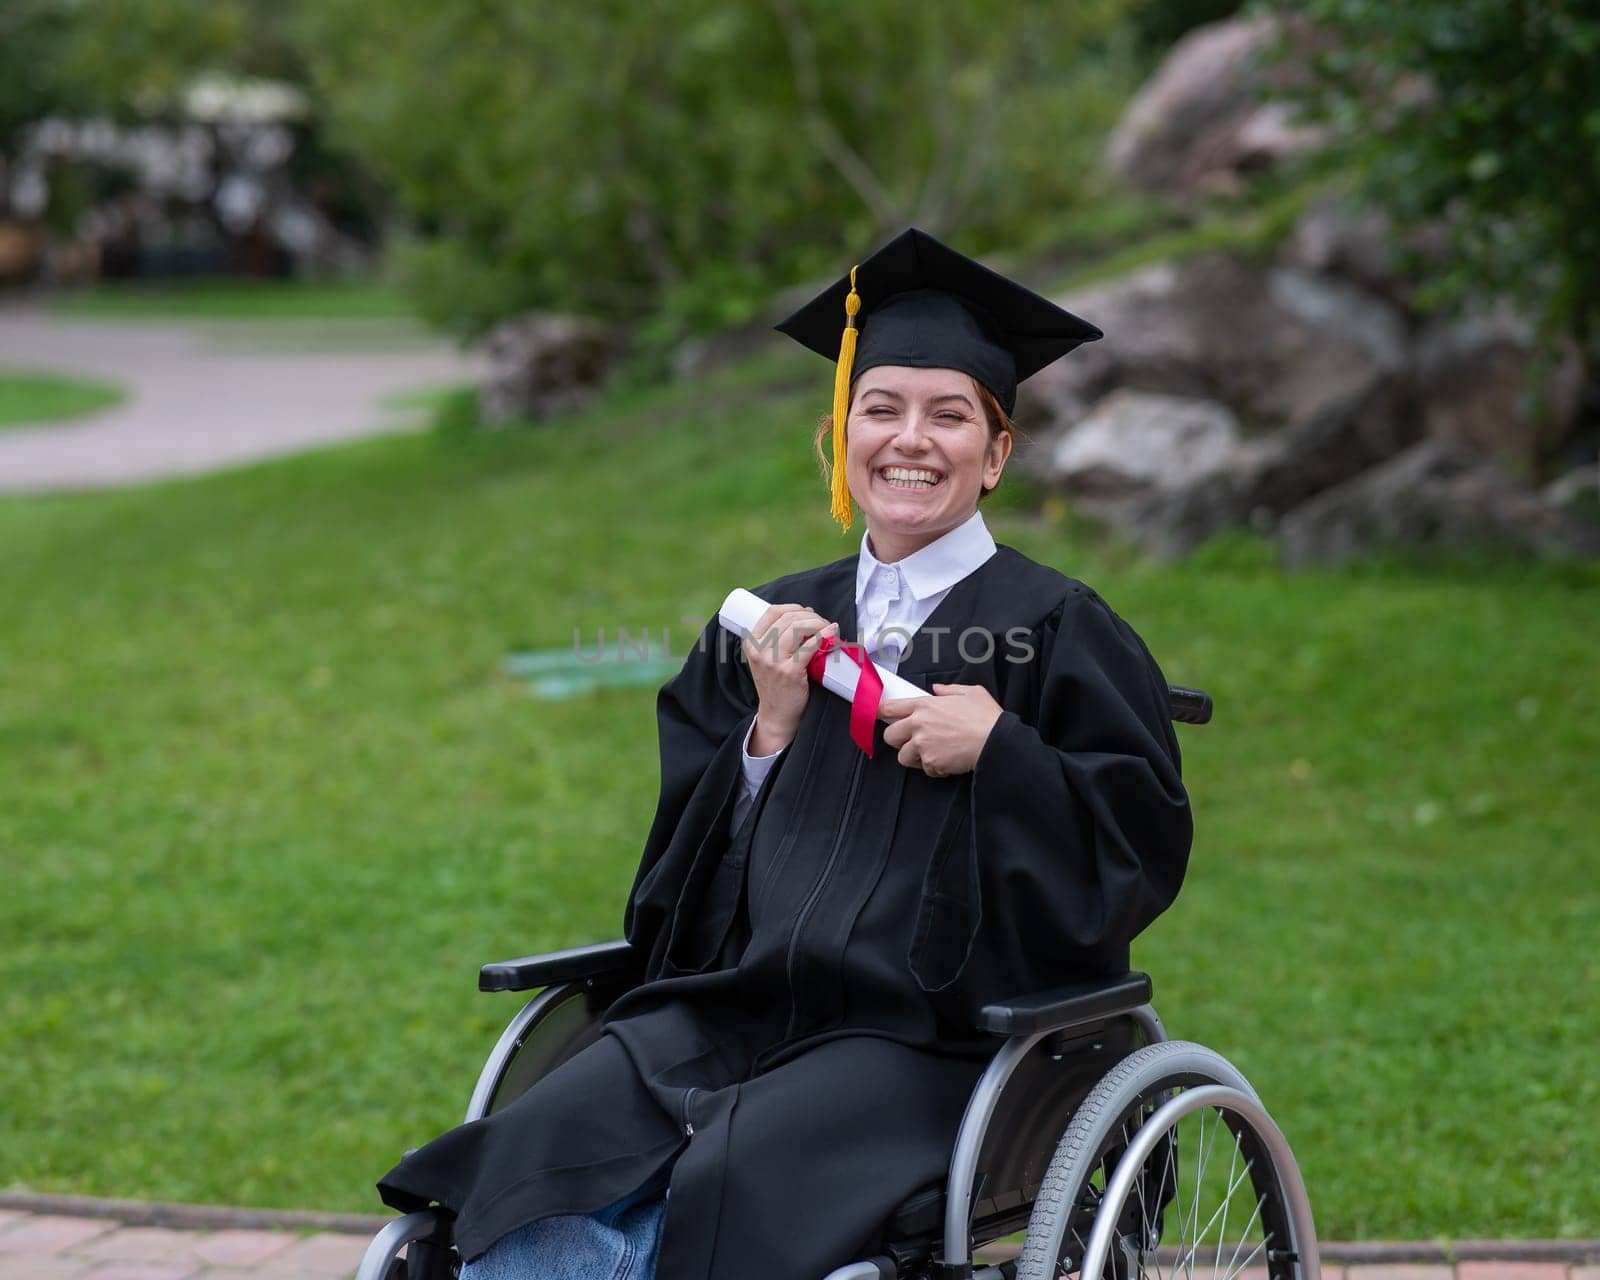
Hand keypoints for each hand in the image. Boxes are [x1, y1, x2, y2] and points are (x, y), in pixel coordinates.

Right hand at [743, 602, 837, 753]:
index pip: (773, 612)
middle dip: (810, 616)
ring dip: (818, 623)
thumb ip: (778, 638)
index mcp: (752, 643)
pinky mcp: (790, 672)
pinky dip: (824, 635)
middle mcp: (760, 650)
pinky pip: (810, 646)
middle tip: (823, 623)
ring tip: (828, 628)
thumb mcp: (766, 658)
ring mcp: (773, 661)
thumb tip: (806, 614)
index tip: (808, 613)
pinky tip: (832, 632)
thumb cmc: (777, 684)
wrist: (777, 715)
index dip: (794, 608)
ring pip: (799, 628)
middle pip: (788, 618)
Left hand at [880, 683, 1003, 777]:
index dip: (879, 712)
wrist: (996, 741)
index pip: (890, 707)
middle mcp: (919, 724)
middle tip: (912, 740)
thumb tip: (937, 689)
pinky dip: (934, 768)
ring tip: (933, 753)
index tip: (876, 715)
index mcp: (925, 705)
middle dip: (898, 740)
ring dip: (915, 757)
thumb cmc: (986, 717)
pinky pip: (925, 769)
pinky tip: (948, 760)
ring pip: (903, 757)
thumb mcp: (971, 693)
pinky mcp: (931, 762)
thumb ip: (949, 690)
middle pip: (889, 735)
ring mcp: (923, 745)